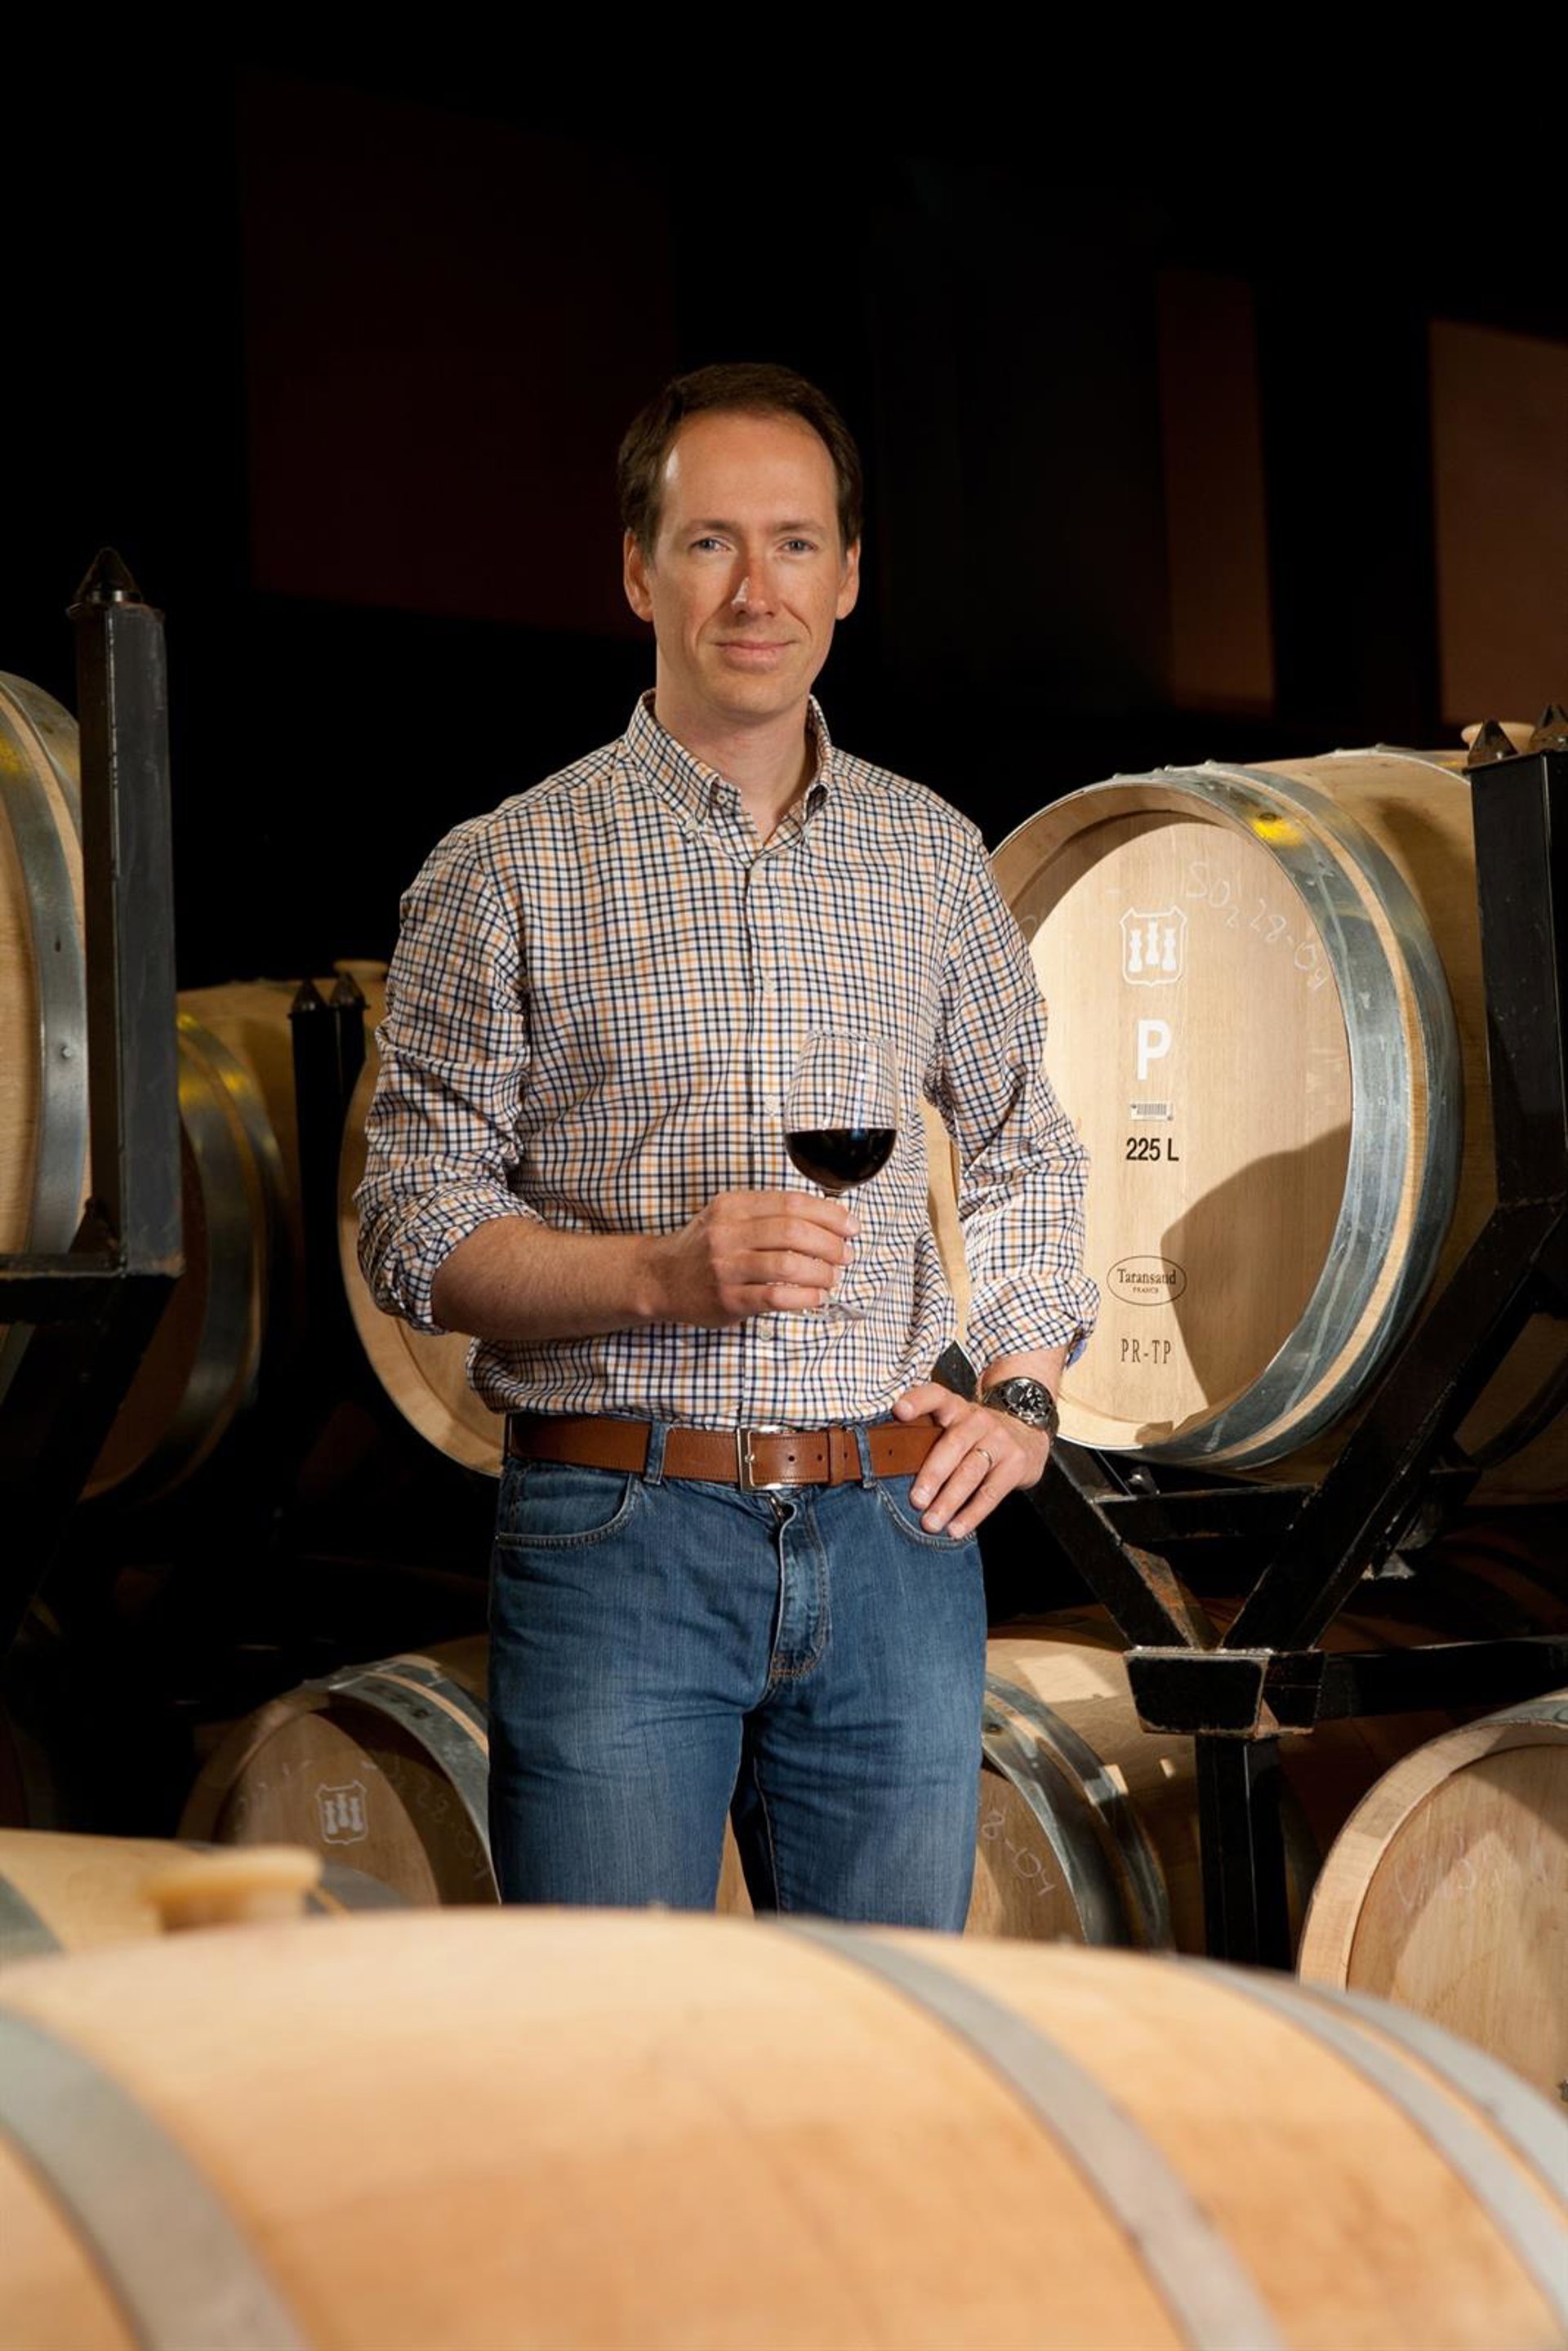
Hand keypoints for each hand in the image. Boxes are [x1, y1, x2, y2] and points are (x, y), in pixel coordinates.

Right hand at [649, 1190, 857, 1325]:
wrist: (659, 1278)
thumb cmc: (703, 1248)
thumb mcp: (728, 1217)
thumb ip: (767, 1214)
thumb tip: (824, 1221)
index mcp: (733, 1206)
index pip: (792, 1203)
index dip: (829, 1214)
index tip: (850, 1226)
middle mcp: (728, 1232)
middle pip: (794, 1231)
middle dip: (830, 1243)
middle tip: (846, 1254)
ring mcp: (726, 1266)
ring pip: (787, 1263)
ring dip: (821, 1271)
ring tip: (832, 1277)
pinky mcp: (727, 1298)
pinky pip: (775, 1295)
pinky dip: (803, 1296)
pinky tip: (815, 1297)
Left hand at [891, 1382, 1052, 1537]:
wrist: (1027, 1431)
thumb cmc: (975, 1435)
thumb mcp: (955, 1425)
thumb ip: (929, 1438)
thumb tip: (891, 1471)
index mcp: (955, 1407)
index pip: (935, 1396)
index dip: (917, 1401)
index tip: (899, 1411)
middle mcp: (977, 1420)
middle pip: (953, 1445)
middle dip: (932, 1474)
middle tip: (915, 1500)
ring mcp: (999, 1440)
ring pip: (971, 1471)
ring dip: (949, 1500)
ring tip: (931, 1523)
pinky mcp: (1015, 1463)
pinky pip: (991, 1492)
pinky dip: (972, 1514)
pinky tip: (956, 1529)